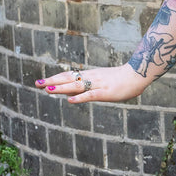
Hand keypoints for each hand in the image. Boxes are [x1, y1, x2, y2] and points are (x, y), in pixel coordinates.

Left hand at [35, 63, 150, 103]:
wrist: (138, 75)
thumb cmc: (122, 79)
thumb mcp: (104, 81)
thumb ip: (90, 86)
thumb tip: (76, 92)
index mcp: (91, 75)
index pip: (69, 75)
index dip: (55, 78)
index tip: (43, 82)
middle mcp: (91, 78)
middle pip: (69, 79)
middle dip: (53, 81)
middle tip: (37, 83)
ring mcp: (98, 85)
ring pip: (77, 85)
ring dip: (62, 88)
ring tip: (48, 90)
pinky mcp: (106, 93)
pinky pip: (91, 95)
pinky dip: (80, 97)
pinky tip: (70, 100)